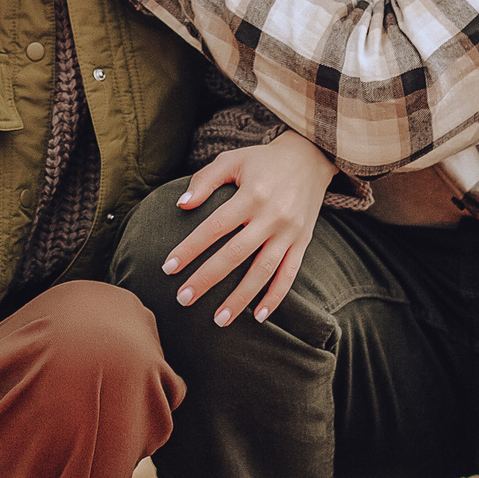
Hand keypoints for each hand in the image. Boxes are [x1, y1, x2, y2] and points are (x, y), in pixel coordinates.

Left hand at [161, 130, 331, 324]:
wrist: (311, 158)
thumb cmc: (262, 161)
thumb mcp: (232, 160)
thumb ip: (205, 180)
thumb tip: (181, 205)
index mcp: (252, 195)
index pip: (214, 227)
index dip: (190, 249)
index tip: (167, 267)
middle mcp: (272, 216)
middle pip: (235, 254)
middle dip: (207, 279)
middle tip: (183, 299)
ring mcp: (289, 232)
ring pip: (263, 271)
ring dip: (241, 298)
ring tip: (219, 319)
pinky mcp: (302, 243)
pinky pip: (289, 275)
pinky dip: (275, 297)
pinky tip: (258, 317)